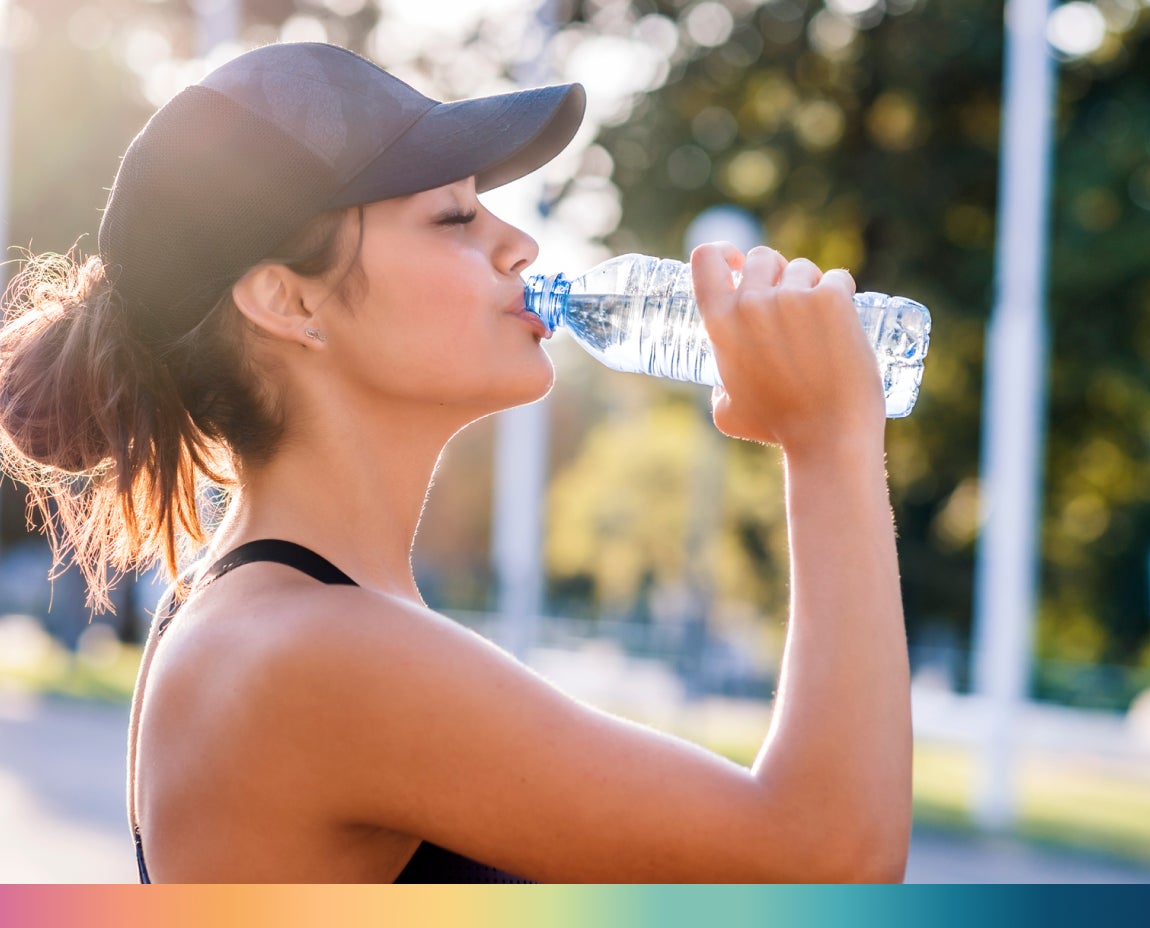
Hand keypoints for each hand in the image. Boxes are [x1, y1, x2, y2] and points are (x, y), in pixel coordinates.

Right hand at [691, 242, 884, 454]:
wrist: (828, 436)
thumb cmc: (778, 428)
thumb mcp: (727, 411)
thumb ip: (718, 388)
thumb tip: (723, 384)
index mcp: (720, 323)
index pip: (706, 258)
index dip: (722, 253)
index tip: (736, 263)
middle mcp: (751, 302)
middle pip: (761, 257)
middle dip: (775, 274)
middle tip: (791, 305)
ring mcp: (793, 297)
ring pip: (802, 268)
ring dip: (811, 286)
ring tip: (820, 324)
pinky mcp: (832, 299)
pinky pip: (837, 278)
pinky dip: (842, 293)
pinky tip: (845, 319)